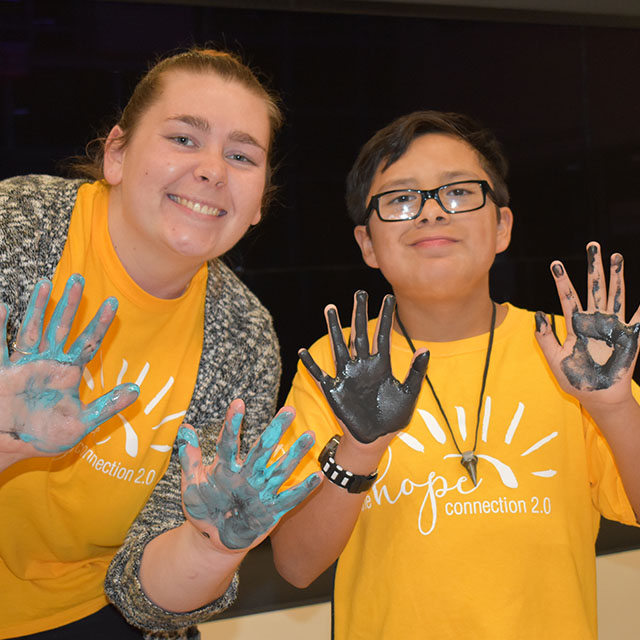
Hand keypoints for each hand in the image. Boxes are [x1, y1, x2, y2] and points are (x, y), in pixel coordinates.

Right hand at [0, 275, 139, 467]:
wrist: (11, 448)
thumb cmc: (45, 436)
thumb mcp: (82, 422)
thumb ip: (107, 406)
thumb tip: (136, 391)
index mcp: (68, 372)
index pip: (88, 342)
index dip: (100, 324)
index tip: (113, 303)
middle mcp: (47, 363)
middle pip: (61, 327)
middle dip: (70, 304)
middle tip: (78, 277)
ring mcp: (23, 365)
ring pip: (33, 329)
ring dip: (38, 307)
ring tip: (46, 283)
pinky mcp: (2, 373)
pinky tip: (2, 307)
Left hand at [177, 399, 321, 550]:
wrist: (212, 539)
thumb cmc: (202, 508)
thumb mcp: (191, 485)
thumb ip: (190, 459)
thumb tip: (185, 427)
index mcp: (226, 466)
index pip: (230, 442)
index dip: (233, 423)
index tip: (238, 402)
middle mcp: (247, 474)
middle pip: (263, 448)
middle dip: (276, 429)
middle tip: (289, 409)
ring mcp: (261, 491)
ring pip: (280, 469)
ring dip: (295, 453)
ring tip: (310, 435)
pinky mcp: (271, 510)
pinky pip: (289, 498)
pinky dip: (303, 489)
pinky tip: (318, 476)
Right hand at [299, 290, 428, 443]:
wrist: (375, 439)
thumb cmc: (393, 418)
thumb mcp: (409, 394)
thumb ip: (416, 372)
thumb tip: (424, 349)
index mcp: (381, 365)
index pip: (382, 335)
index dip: (385, 317)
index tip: (388, 298)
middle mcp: (362, 366)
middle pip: (359, 334)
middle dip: (358, 313)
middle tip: (359, 293)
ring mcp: (347, 376)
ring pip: (339, 346)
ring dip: (334, 329)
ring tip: (330, 308)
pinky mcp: (334, 390)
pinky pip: (320, 375)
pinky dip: (311, 365)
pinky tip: (302, 352)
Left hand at [535, 242, 639, 404]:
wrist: (596, 397)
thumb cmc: (574, 379)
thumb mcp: (554, 358)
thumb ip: (544, 337)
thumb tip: (536, 314)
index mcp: (576, 324)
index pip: (567, 297)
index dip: (562, 281)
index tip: (555, 264)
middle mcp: (595, 320)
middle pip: (594, 288)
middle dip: (593, 267)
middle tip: (592, 245)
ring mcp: (613, 326)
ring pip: (614, 295)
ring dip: (616, 276)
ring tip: (616, 256)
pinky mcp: (630, 336)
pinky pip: (639, 318)